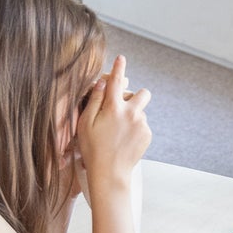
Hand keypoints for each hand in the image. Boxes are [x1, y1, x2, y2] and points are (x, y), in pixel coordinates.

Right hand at [76, 55, 150, 192]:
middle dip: (136, 96)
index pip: (116, 81)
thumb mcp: (85, 124)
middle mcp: (131, 112)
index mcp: (113, 107)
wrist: (110, 174)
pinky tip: (124, 140)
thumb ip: (94, 101)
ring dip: (133, 116)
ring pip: (141, 111)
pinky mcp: (147, 135)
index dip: (119, 68)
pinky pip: (143, 125)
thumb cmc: (92, 149)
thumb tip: (101, 83)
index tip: (121, 58)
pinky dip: (135, 129)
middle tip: (124, 107)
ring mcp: (141, 124)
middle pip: (143, 93)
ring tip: (118, 132)